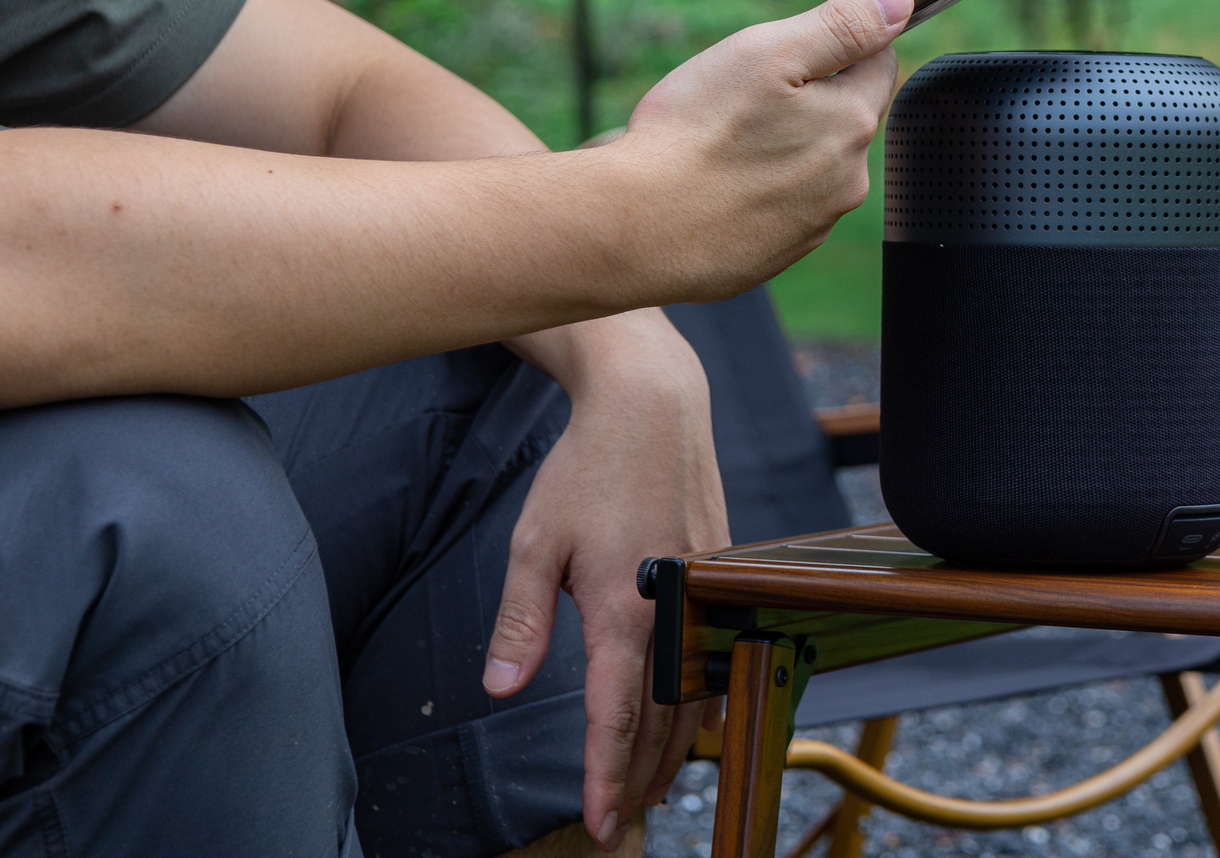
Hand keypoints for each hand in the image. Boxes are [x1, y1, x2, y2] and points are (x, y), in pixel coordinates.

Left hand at [485, 310, 731, 848]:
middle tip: (622, 819)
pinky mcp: (720, 575)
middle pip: (666, 720)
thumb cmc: (588, 468)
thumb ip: (521, 625)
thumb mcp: (534, 544)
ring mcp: (705, 594)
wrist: (653, 405)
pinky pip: (715, 656)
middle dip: (641, 776)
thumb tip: (500, 691)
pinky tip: (691, 716)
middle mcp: (675, 611)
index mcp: (624, 612)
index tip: (598, 822)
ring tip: (655, 786)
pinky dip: (701, 699)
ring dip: (677, 747)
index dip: (605, 776)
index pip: (617, 718)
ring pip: (698, 693)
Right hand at [609, 0, 911, 301]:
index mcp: (851, 122)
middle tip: (740, 100)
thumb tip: (898, 1)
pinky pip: (782, 207)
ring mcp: (815, 223)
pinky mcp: (780, 253)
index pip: (879, 63)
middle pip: (844, 115)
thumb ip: (841, 26)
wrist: (637, 228)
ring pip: (812, 164)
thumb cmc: (694, 134)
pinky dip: (757, 192)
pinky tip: (714, 187)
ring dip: (781, 147)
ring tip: (720, 147)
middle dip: (806, 99)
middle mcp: (848, 179)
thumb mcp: (767, 53)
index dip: (836, 46)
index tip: (788, 53)